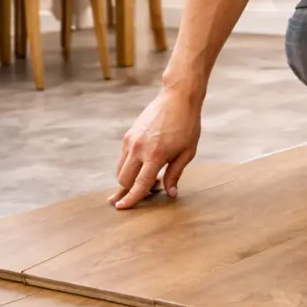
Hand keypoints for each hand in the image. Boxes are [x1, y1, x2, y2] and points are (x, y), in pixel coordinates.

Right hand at [110, 87, 201, 209]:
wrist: (177, 98)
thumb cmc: (187, 126)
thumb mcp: (187, 153)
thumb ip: (175, 174)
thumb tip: (170, 194)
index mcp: (155, 155)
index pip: (139, 184)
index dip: (131, 199)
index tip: (122, 208)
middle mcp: (138, 148)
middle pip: (124, 179)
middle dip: (130, 190)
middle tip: (149, 190)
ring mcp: (131, 140)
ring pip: (120, 169)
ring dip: (129, 178)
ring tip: (150, 176)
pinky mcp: (128, 135)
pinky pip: (123, 157)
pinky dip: (130, 165)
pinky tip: (146, 163)